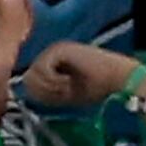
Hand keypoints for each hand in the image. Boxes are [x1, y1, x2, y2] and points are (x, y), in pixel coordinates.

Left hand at [24, 42, 141, 109]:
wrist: (119, 80)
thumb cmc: (98, 88)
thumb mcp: (65, 94)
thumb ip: (45, 91)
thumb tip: (26, 91)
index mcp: (52, 61)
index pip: (30, 80)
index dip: (42, 93)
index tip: (62, 97)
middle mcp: (50, 52)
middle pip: (28, 77)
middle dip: (45, 90)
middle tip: (66, 92)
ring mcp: (55, 49)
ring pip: (33, 74)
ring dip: (51, 86)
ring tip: (69, 87)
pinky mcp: (59, 49)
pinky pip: (42, 70)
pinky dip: (54, 80)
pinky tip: (69, 81)